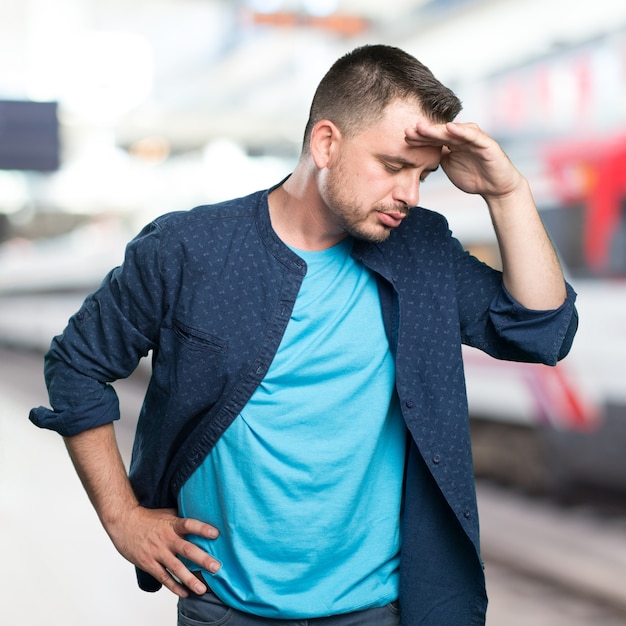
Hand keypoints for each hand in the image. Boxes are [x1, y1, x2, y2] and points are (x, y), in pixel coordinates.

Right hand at [108, 505, 220, 596]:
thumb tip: (201, 516)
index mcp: (172, 524)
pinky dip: (174, 586)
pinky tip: (185, 593)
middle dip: (202, 559)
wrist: (124, 523)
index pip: (189, 525)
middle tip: (216, 567)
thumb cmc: (148, 518)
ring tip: (202, 589)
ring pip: (176, 568)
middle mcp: (166, 539)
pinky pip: (163, 577)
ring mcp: (157, 552)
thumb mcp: (167, 514)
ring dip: (190, 579)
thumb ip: (182, 518)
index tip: (216, 534)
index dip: (202, 529)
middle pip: (186, 549)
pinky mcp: (148, 563)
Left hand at [405, 121, 523, 200]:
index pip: (433, 138)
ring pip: (453, 131)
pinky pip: (472, 135)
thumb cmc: (473, 176)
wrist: (495, 188)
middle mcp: (462, 137)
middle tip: (408, 131)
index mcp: (452, 143)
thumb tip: (417, 156)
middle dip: (424, 132)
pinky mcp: (486, 143)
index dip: (419, 138)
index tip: (403, 139)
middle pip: (440, 132)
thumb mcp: (449, 166)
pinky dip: (461, 131)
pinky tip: (450, 128)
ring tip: (422, 128)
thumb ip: (436, 158)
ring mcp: (474, 138)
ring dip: (437, 129)